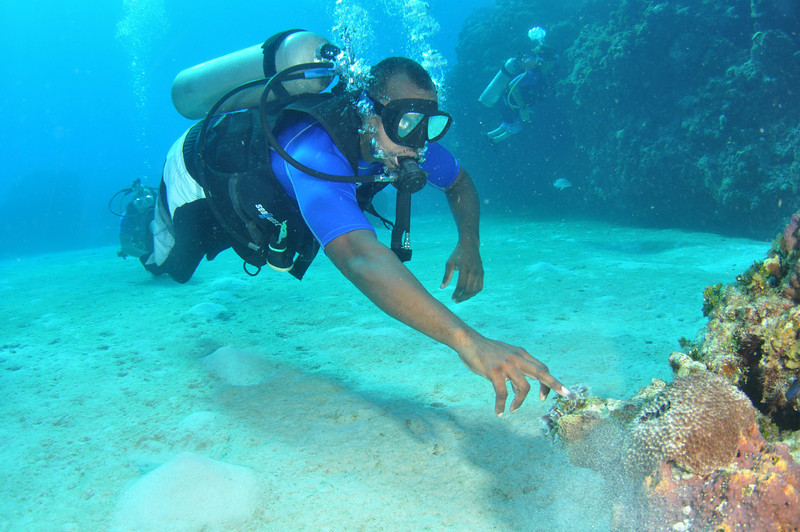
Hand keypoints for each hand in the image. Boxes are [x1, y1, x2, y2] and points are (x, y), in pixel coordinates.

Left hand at [441, 241, 483, 301]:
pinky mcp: (482, 273)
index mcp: (464, 268)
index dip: (456, 294)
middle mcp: (474, 271)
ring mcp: (479, 272)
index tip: (452, 298)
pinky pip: (480, 286)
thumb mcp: (449, 263)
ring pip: (475, 290)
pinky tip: (468, 294)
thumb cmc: (457, 254)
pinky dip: (474, 292)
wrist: (470, 245)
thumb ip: (446, 276)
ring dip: (468, 297)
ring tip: (461, 299)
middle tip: (456, 301)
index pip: (461, 286)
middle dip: (462, 297)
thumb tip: (442, 288)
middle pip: (469, 290)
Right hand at [456, 333, 571, 416]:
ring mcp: (507, 364)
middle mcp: (518, 358)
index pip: (543, 368)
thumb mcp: (505, 358)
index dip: (550, 382)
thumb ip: (515, 370)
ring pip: (524, 387)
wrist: (468, 341)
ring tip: (514, 410)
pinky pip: (503, 393)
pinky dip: (502, 405)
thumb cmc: (486, 352)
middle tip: (568, 395)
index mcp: (522, 354)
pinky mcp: (494, 371)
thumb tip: (518, 389)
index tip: (546, 396)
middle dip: (556, 385)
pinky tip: (499, 412)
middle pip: (543, 372)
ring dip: (520, 402)